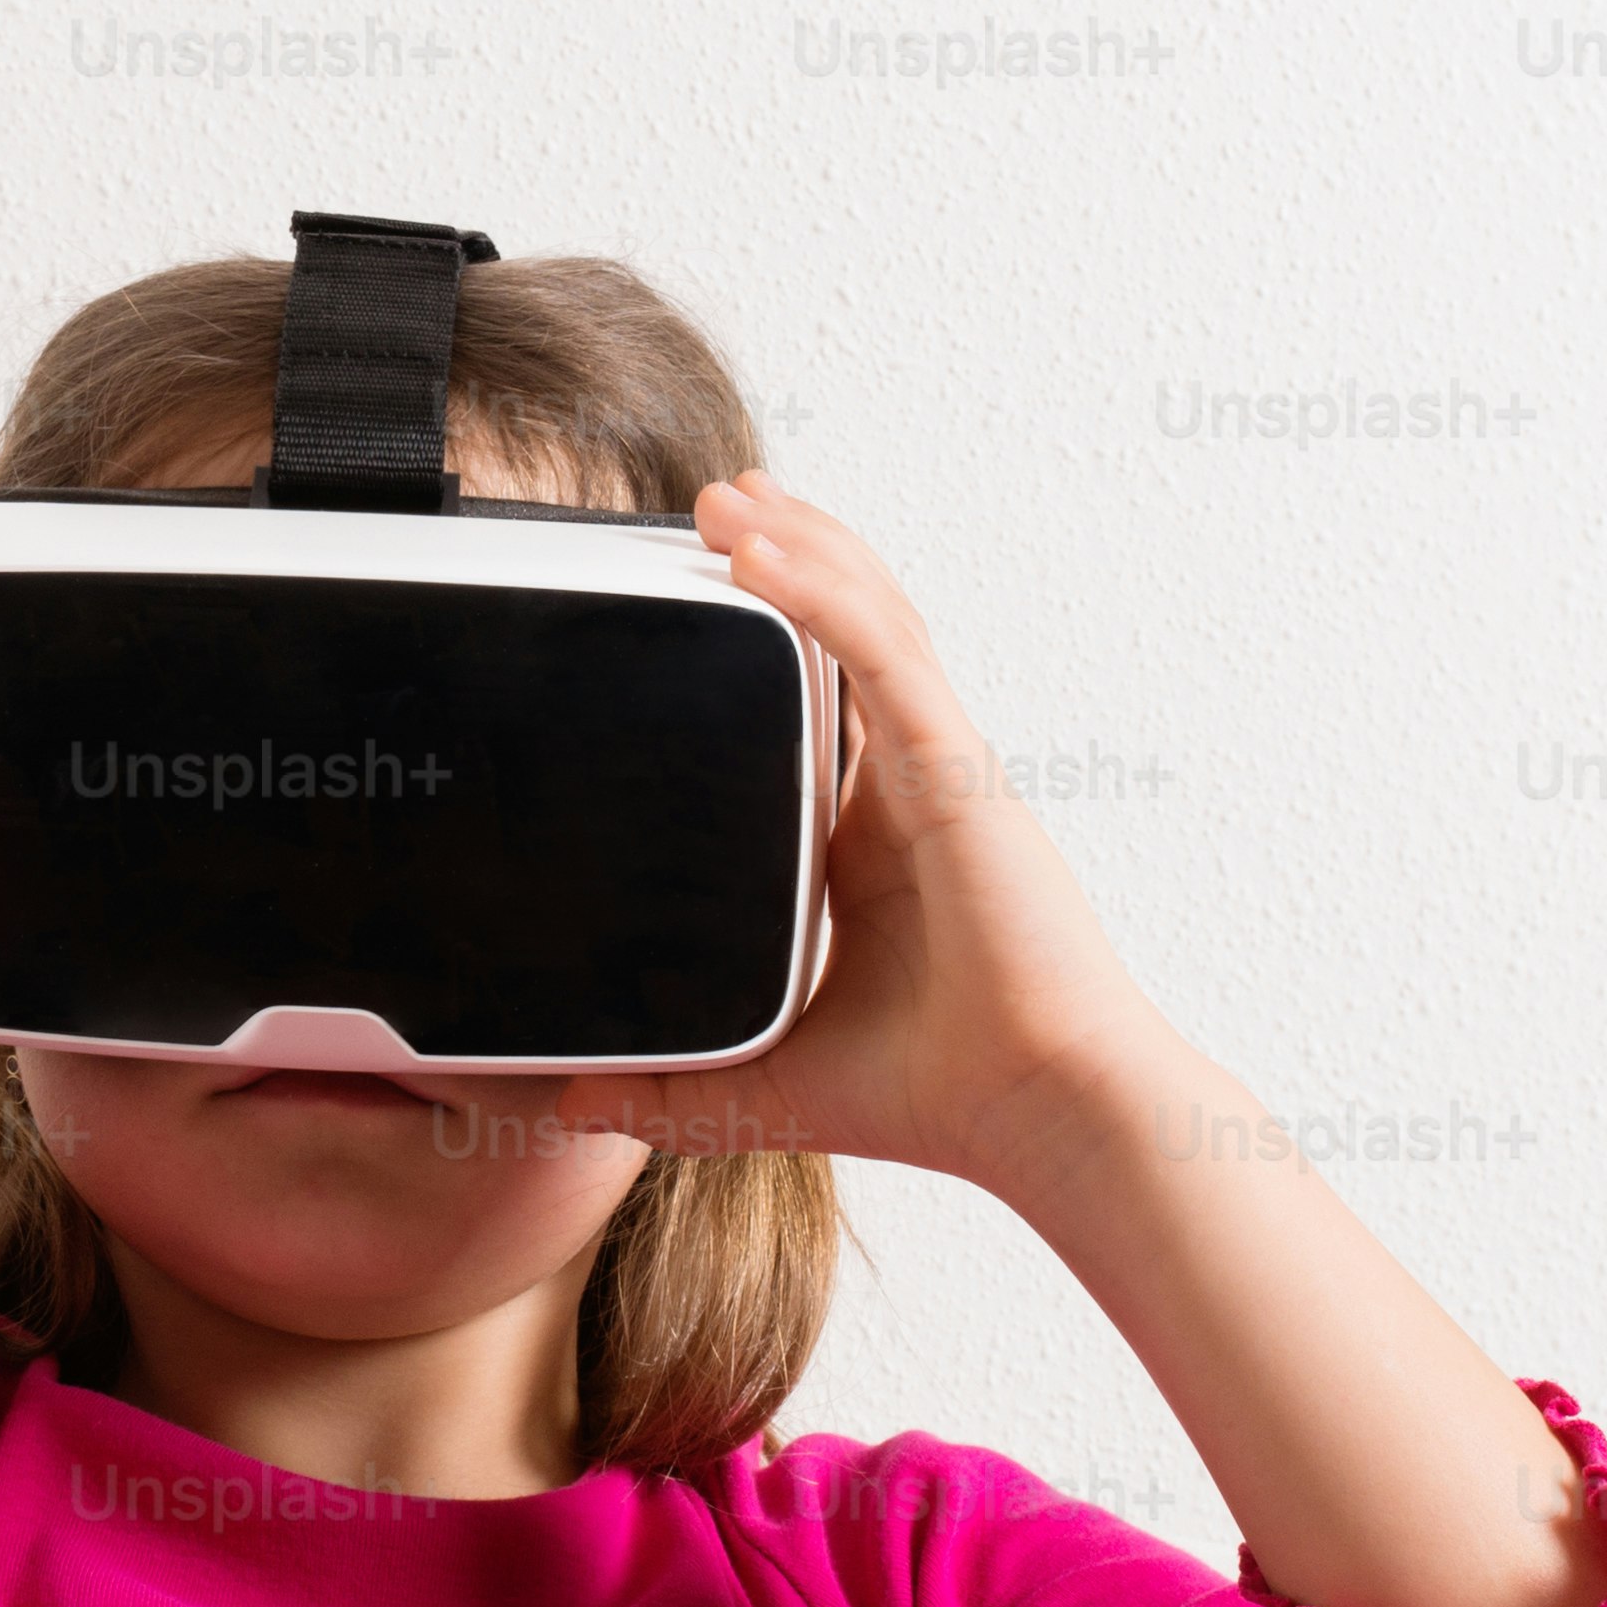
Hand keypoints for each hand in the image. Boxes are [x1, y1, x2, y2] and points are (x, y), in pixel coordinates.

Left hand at [554, 476, 1185, 1196]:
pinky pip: (883, 658)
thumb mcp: (769, 1082)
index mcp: (880, 838)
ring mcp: (941, 769)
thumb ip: (668, 1087)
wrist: (1039, 1112)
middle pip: (853, 633)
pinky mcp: (957, 772)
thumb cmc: (940, 1094)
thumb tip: (567, 1101)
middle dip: (790, 555)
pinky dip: (823, 597)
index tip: (711, 588)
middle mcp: (914, 787)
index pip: (825, 702)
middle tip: (716, 500)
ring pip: (872, 620)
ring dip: (800, 547)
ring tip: (731, 495)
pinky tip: (764, 556)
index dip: (779, 634)